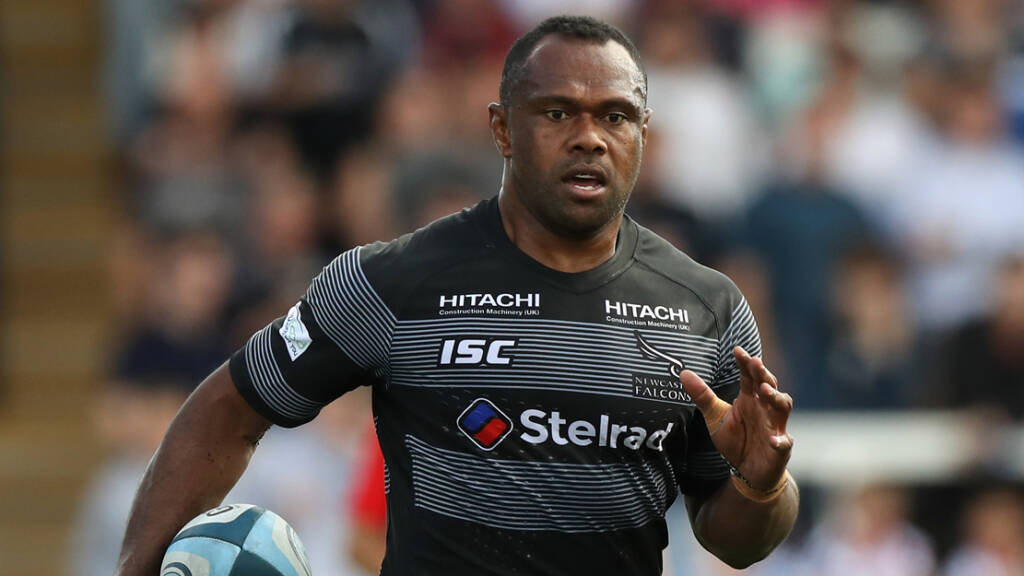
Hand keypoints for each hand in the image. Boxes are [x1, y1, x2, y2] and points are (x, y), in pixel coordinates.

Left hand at [680, 346, 792, 490]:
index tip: (737, 350)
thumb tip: (683, 373)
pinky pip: (784, 443)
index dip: (745, 363)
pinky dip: (781, 441)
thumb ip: (702, 395)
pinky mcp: (780, 448)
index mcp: (749, 399)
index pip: (749, 376)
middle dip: (763, 374)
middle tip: (755, 362)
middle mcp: (764, 409)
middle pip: (769, 386)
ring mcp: (775, 427)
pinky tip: (774, 440)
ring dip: (776, 398)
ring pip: (782, 407)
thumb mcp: (715, 416)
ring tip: (765, 391)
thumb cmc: (735, 440)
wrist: (748, 471)